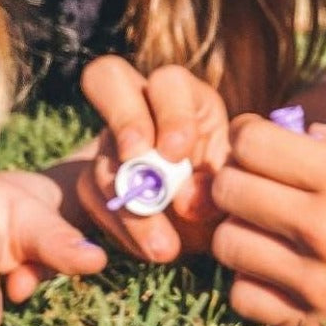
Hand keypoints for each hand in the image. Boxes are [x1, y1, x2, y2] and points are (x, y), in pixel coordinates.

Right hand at [77, 57, 230, 261]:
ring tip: (163, 247)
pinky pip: (90, 196)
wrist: (213, 224)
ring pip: (100, 156)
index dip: (169, 112)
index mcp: (186, 97)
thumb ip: (217, 183)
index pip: (168, 81)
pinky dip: (119, 227)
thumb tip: (185, 200)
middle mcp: (142, 108)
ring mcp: (113, 142)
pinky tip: (150, 248)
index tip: (177, 152)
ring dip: (129, 204)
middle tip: (138, 158)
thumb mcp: (236, 184)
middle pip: (107, 77)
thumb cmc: (232, 189)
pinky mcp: (96, 180)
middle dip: (124, 119)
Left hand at [211, 118, 325, 325]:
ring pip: (227, 243)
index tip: (258, 137)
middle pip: (229, 189)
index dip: (246, 132)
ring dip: (239, 226)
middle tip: (257, 177)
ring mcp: (313, 284)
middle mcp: (322, 228)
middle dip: (235, 174)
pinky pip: (243, 296)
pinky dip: (250, 278)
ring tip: (266, 223)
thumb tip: (309, 135)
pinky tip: (278, 268)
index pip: (252, 142)